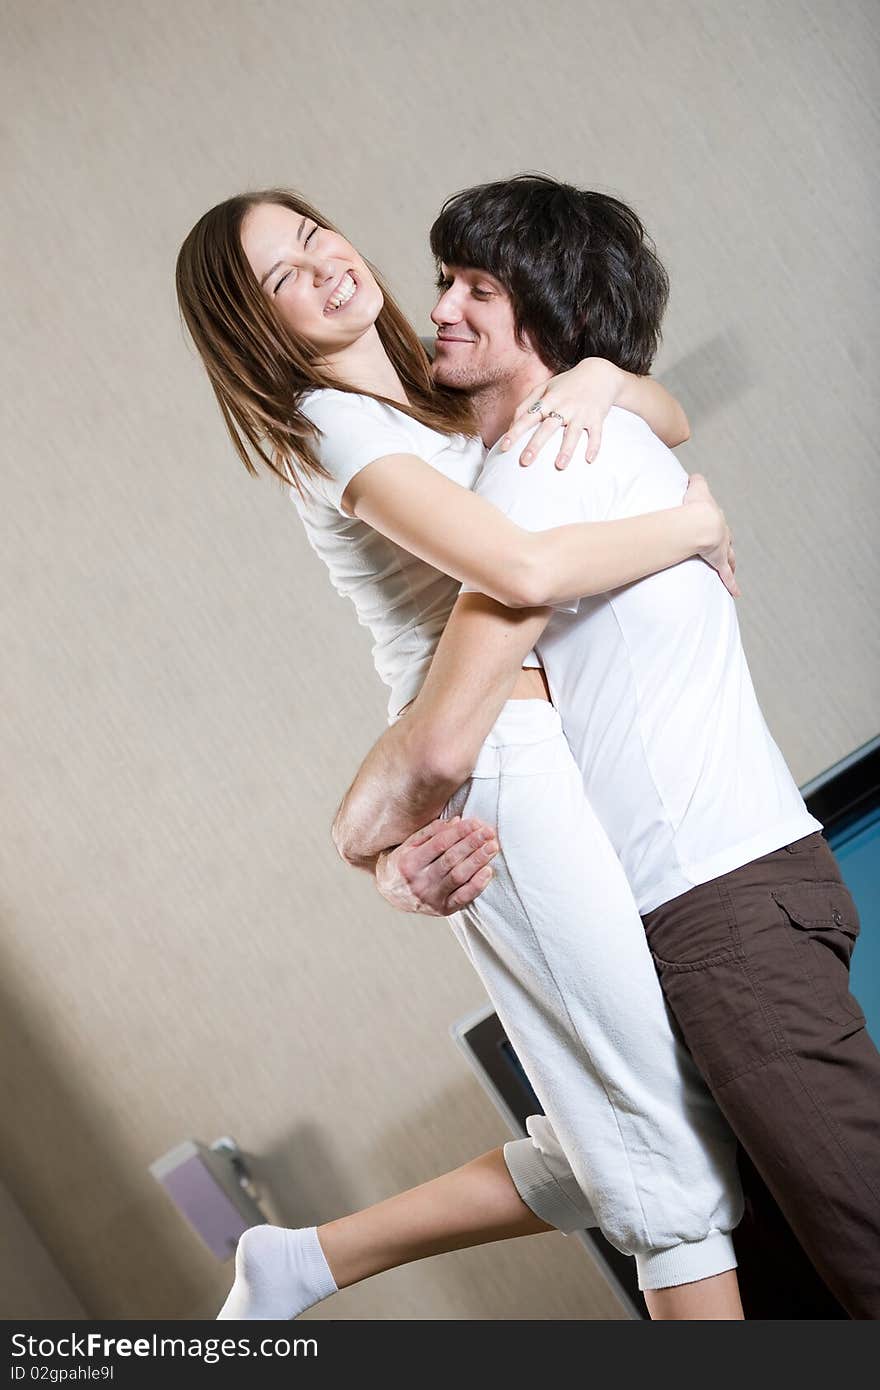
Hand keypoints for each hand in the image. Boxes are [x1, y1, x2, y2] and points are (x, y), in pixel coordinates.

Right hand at [374, 817, 498, 915]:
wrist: (393, 893)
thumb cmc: (404, 862)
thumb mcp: (410, 844)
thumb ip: (432, 832)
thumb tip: (457, 821)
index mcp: (408, 863)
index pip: (438, 844)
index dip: (459, 832)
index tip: (475, 822)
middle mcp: (418, 882)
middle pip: (451, 859)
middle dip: (472, 844)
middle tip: (489, 832)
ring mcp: (431, 898)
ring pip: (459, 876)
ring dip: (478, 860)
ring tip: (492, 847)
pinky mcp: (442, 910)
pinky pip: (463, 897)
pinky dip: (477, 884)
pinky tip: (488, 870)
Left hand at [498, 358, 624, 469]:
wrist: (599, 373)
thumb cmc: (567, 384)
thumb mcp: (544, 388)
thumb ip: (527, 405)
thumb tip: (512, 426)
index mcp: (548, 400)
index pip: (528, 417)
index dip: (515, 432)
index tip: (504, 446)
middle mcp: (564, 406)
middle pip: (547, 428)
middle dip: (536, 445)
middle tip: (525, 461)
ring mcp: (581, 412)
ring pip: (573, 433)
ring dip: (566, 450)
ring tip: (560, 466)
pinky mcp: (597, 417)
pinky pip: (596, 434)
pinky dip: (594, 446)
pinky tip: (589, 460)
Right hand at [683, 473, 740, 597]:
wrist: (701, 523)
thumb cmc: (696, 506)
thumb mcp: (696, 488)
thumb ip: (695, 481)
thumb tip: (692, 476)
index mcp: (715, 518)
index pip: (718, 522)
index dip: (716, 525)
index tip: (714, 528)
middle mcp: (723, 534)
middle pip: (727, 540)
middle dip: (727, 545)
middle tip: (726, 550)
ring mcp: (722, 549)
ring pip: (730, 558)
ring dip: (731, 564)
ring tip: (732, 569)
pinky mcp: (719, 562)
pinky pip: (726, 576)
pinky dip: (732, 584)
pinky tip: (736, 593)